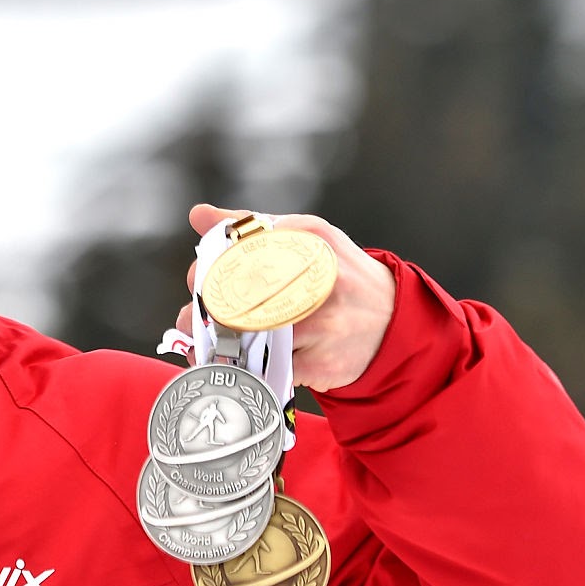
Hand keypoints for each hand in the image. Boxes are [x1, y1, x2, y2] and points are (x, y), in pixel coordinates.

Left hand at [174, 204, 396, 392]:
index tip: (198, 282)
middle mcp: (319, 283)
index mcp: (310, 242)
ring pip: (251, 342)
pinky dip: (247, 371)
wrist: (393, 318)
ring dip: (220, 347)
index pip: (240, 255)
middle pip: (241, 299)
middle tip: (191, 318)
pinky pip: (270, 371)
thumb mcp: (305, 237)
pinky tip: (238, 364)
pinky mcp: (324, 365)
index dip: (209, 272)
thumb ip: (250, 226)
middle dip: (206, 313)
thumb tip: (199, 215)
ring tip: (207, 344)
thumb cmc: (337, 274)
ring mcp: (324, 327)